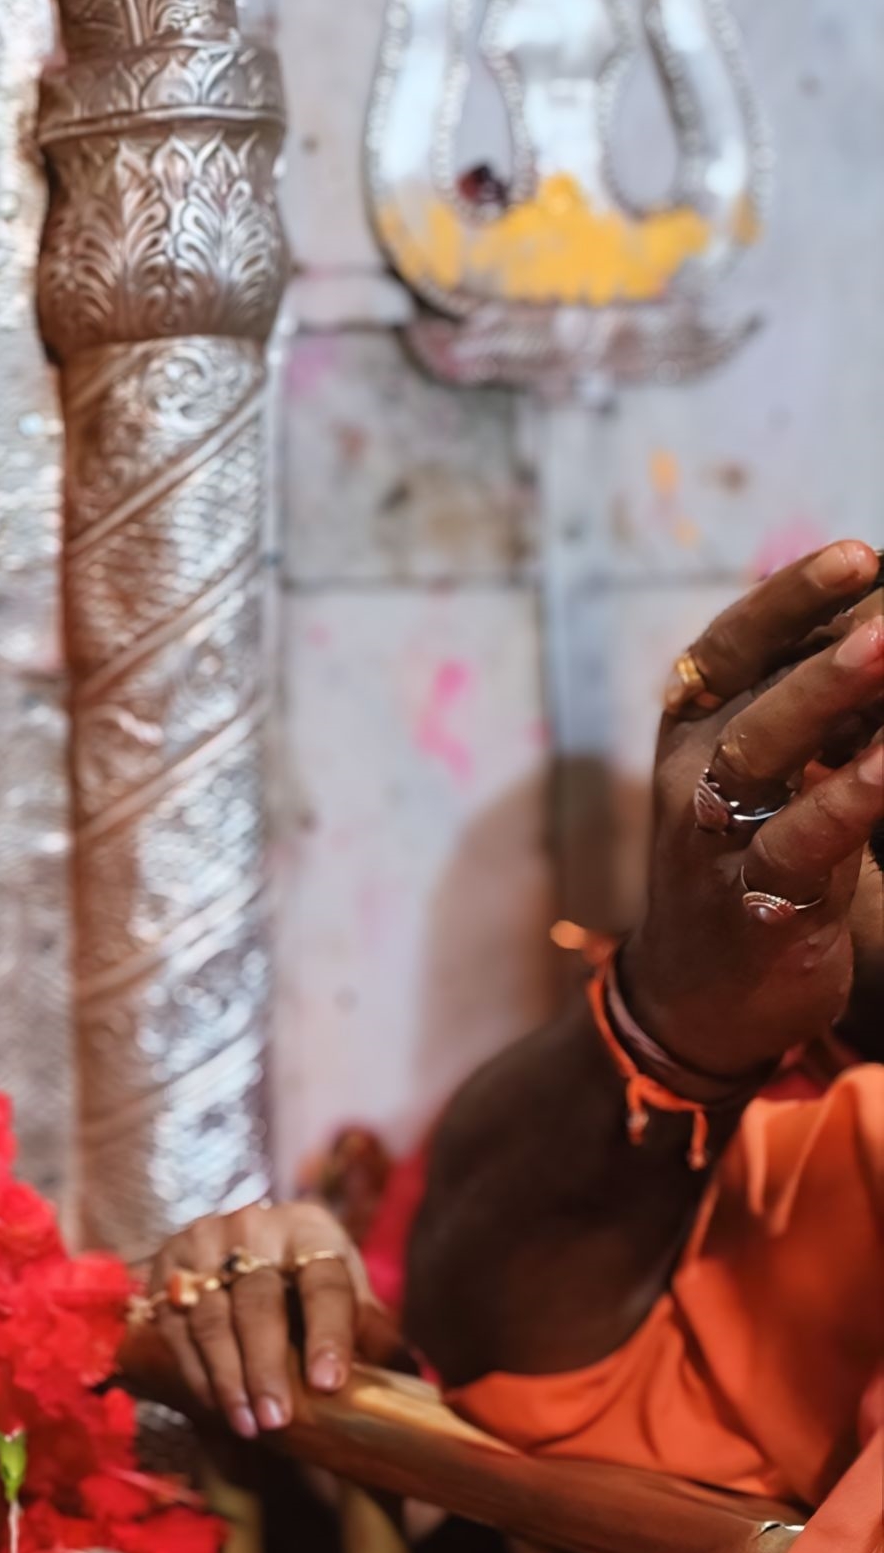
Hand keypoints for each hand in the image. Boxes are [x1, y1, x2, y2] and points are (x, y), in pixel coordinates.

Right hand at [137, 1200, 390, 1437]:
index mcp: (311, 1231)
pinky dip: (196, 1371)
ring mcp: (202, 1245)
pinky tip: (216, 1406)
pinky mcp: (167, 1270)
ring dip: (228, 1378)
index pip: (324, 1284)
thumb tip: (422, 1387)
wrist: (242, 1249)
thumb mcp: (347, 1298)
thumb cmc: (309, 1284)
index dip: (328, 1335)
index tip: (328, 1384)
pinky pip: (175, 1327)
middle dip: (267, 1366)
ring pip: (212, 1318)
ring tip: (249, 1426)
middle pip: (260, 1302)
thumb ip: (376, 1336)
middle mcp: (253, 1227)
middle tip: (279, 1420)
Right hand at [621, 539, 883, 1080]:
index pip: (728, 647)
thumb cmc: (751, 864)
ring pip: (761, 757)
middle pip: (750, 695)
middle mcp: (689, 778)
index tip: (861, 556)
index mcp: (689, 734)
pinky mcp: (753, 903)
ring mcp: (713, 841)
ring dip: (827, 701)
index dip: (788, 599)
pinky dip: (849, 799)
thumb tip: (883, 634)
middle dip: (822, 644)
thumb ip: (820, 713)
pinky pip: (799, 842)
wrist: (697, 996)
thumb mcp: (770, 777)